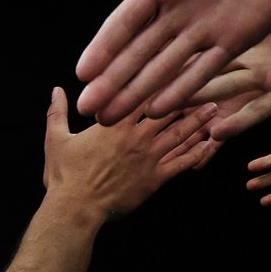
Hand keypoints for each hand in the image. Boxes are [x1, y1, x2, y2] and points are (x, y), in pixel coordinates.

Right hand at [42, 86, 220, 222]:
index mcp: (114, 123)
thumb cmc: (64, 176)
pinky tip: (210, 145)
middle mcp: (136, 136)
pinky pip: (182, 163)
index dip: (158, 76)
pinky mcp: (155, 178)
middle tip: (206, 80)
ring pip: (180, 133)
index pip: (141, 93)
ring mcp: (148, 157)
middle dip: (187, 94)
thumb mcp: (55, 140)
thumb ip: (57, 112)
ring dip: (198, 120)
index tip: (173, 63)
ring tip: (215, 108)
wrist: (76, 209)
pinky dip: (198, 153)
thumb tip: (56, 90)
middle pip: (168, 109)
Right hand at [76, 0, 270, 123]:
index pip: (126, 20)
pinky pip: (206, 69)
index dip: (105, 46)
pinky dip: (184, 89)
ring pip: (165, 67)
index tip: (82, 73)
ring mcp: (209, 28)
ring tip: (113, 119)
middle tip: (89, 112)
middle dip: (113, 82)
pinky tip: (159, 109)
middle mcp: (182, 9)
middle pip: (139, 52)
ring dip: (139, 92)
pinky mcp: (239, 39)